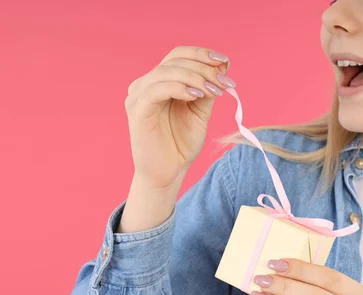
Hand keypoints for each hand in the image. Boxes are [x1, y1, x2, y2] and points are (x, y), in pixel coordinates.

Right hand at [125, 46, 233, 188]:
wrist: (169, 172)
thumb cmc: (182, 143)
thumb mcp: (201, 111)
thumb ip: (208, 88)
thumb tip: (223, 64)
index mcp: (160, 81)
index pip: (179, 55)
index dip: (202, 54)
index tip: (225, 61)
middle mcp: (146, 84)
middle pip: (175, 61)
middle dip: (204, 69)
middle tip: (225, 82)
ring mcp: (138, 95)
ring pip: (167, 72)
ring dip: (195, 78)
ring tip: (214, 91)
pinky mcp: (137, 109)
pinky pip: (156, 90)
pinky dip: (179, 88)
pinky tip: (196, 96)